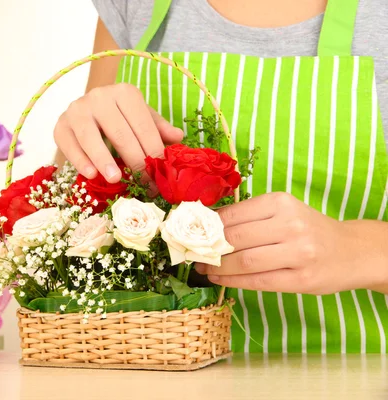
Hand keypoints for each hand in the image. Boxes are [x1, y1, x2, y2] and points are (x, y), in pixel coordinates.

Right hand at [54, 83, 183, 182]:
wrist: (84, 112)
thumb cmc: (118, 118)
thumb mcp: (140, 119)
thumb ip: (157, 128)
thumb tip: (178, 137)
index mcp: (124, 93)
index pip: (142, 125)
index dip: (153, 151)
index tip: (159, 175)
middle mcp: (99, 96)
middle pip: (120, 133)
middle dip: (134, 161)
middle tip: (144, 184)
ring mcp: (77, 109)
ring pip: (91, 137)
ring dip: (104, 160)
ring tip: (115, 179)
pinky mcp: (60, 125)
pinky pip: (71, 145)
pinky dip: (80, 160)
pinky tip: (91, 174)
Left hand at [194, 192, 387, 293]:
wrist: (350, 251)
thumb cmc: (307, 229)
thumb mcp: (283, 212)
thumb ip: (249, 217)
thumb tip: (204, 225)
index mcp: (281, 202)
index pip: (232, 215)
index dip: (206, 227)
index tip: (190, 234)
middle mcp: (290, 225)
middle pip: (234, 239)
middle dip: (207, 249)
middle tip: (191, 253)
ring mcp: (298, 253)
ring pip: (243, 262)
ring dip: (216, 268)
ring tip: (203, 268)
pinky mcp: (300, 280)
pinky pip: (256, 281)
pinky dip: (231, 282)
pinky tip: (218, 279)